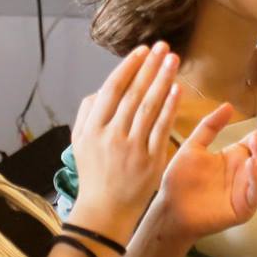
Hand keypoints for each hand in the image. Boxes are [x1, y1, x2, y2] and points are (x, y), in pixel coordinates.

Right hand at [69, 43, 180, 239]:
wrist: (105, 210)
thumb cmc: (93, 174)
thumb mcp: (79, 143)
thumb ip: (87, 113)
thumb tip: (101, 90)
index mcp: (93, 129)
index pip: (112, 90)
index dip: (128, 68)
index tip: (141, 50)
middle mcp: (112, 135)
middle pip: (133, 94)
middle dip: (149, 67)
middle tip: (162, 46)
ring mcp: (132, 148)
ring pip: (149, 107)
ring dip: (162, 80)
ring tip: (172, 60)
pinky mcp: (151, 160)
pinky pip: (162, 128)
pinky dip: (170, 107)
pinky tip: (177, 89)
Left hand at [153, 103, 256, 240]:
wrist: (170, 208)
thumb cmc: (180, 179)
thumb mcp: (194, 147)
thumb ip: (210, 126)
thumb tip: (228, 105)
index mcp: (237, 156)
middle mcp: (246, 171)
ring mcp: (247, 190)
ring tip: (256, 140)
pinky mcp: (244, 207)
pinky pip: (255, 192)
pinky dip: (256, 178)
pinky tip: (251, 165)